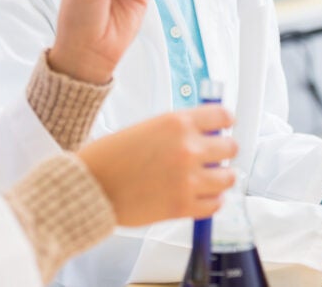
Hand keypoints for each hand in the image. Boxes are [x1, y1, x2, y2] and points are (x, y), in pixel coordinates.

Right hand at [77, 105, 237, 225]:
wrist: (90, 186)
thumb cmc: (110, 157)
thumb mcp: (147, 128)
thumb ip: (177, 130)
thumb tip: (204, 133)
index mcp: (177, 123)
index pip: (222, 116)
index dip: (224, 122)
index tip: (224, 127)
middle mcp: (187, 148)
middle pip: (231, 147)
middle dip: (223, 151)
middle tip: (214, 156)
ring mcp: (188, 179)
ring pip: (228, 178)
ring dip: (220, 178)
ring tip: (209, 179)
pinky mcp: (183, 206)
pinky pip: (215, 204)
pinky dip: (211, 201)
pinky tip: (200, 196)